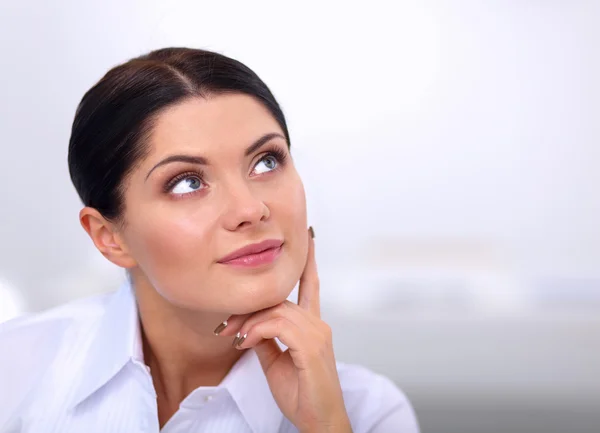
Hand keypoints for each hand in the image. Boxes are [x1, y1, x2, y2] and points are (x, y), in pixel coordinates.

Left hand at [214, 228, 351, 432]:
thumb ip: (267, 339)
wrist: (319, 422)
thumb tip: (251, 327)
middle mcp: (318, 324)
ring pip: (275, 310)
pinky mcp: (312, 346)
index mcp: (313, 325)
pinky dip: (257, 331)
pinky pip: (277, 325)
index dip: (310, 262)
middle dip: (247, 311)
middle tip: (224, 327)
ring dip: (248, 323)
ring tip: (233, 338)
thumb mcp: (276, 362)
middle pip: (277, 300)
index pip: (311, 286)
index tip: (310, 237)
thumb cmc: (302, 394)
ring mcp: (317, 333)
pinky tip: (246, 343)